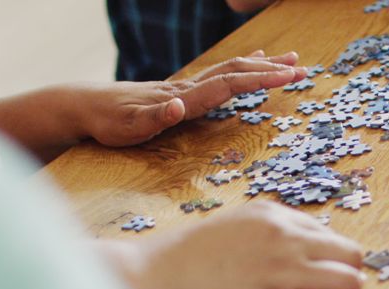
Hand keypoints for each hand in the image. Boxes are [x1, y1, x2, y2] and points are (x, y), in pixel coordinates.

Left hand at [79, 50, 305, 145]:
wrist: (86, 106)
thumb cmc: (109, 122)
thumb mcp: (129, 127)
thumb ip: (154, 118)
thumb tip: (178, 107)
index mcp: (184, 97)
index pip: (229, 84)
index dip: (259, 80)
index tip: (288, 77)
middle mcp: (189, 87)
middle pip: (236, 72)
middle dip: (270, 70)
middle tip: (303, 68)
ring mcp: (187, 86)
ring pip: (231, 71)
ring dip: (261, 66)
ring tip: (289, 61)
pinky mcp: (183, 90)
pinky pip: (221, 77)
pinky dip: (242, 69)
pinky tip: (252, 64)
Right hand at [104, 201, 363, 288]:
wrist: (154, 277)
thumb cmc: (186, 261)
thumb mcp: (234, 228)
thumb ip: (270, 236)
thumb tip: (299, 260)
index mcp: (276, 214)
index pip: (331, 237)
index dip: (326, 265)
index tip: (305, 284)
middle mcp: (287, 235)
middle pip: (353, 257)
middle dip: (347, 284)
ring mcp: (284, 267)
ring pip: (349, 285)